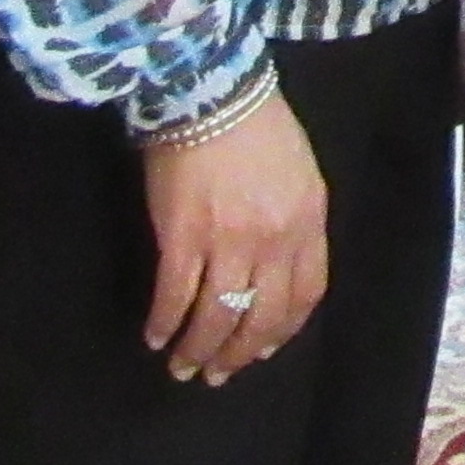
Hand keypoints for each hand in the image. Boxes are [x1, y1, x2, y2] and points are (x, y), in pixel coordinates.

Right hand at [141, 86, 329, 384]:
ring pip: (217, 316)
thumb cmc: (258, 125)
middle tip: (218, 373)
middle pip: (261, 315)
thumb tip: (276, 264)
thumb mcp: (300, 173)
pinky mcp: (182, 238)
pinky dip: (164, 323)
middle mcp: (274, 241)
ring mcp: (228, 242)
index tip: (263, 349)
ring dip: (199, 349)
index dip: (282, 330)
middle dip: (238, 353)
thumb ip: (295, 220)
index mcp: (308, 223)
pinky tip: (156, 337)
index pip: (305, 295)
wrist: (212, 91)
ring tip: (184, 368)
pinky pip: (175, 296)